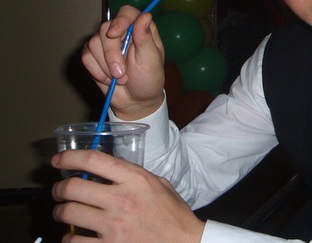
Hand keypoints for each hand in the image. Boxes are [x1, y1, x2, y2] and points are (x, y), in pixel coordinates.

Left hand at [52, 150, 203, 242]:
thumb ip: (134, 175)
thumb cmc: (173, 215)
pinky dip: (69, 237)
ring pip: (68, 213)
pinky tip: (74, 235)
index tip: (59, 160)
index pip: (94, 160)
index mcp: (135, 180)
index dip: (70, 157)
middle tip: (58, 191)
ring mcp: (113, 226)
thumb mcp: (159, 184)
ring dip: (60, 212)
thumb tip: (109, 169)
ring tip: (63, 212)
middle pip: (73, 187)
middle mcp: (122, 200)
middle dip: (59, 188)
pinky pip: (74, 240)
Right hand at [82, 5, 164, 119]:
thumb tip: (145, 15)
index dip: (119, 20)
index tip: (115, 34)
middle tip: (122, 74)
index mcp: (139, 29)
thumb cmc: (148, 79)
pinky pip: (86, 56)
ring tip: (120, 78)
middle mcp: (122, 32)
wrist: (135, 101)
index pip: (126, 12)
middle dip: (111, 54)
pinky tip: (108, 79)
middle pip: (105, 29)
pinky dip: (96, 71)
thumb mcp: (151, 60)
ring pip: (93, 43)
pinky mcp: (93, 56)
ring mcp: (106, 43)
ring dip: (105, 65)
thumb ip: (145, 38)